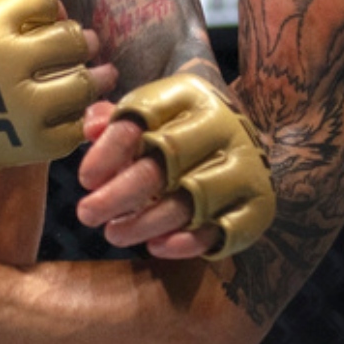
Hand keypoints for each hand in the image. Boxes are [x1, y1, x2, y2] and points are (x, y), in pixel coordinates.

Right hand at [0, 0, 102, 189]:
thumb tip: (54, 1)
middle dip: (82, 40)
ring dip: (96, 77)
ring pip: (83, 84)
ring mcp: (24, 106)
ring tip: (101, 75)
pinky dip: (82, 116)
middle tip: (84, 44)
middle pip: (73, 40)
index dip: (47, 5)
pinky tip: (77, 109)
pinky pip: (75, 127)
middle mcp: (11, 62)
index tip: (45, 17)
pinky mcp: (31, 143)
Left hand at [78, 76, 275, 259]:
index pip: (144, 116)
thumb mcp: (147, 115)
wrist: (241, 142)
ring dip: (149, 220)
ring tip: (114, 233)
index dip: (111, 149)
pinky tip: (156, 247)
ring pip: (194, 198)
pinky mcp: (258, 204)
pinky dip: (189, 241)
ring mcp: (245, 165)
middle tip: (87, 214)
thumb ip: (114, 120)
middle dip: (122, 191)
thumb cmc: (176, 130)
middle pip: (168, 158)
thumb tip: (90, 127)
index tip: (85, 179)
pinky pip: (226, 229)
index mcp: (189, 96)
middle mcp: (222, 126)